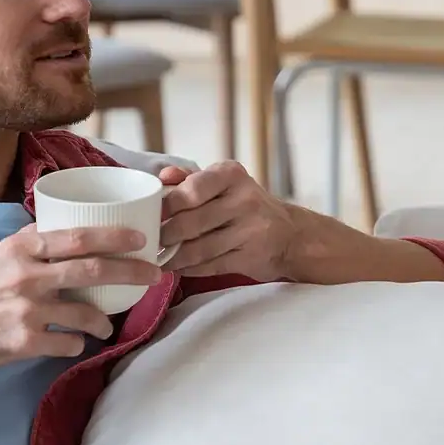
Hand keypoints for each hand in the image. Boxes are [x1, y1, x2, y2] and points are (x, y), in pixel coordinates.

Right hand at [0, 225, 162, 368]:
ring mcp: (26, 310)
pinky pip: (68, 342)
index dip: (115, 237)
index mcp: (21, 249)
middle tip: (154, 275)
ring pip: (86, 314)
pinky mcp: (23, 341)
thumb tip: (63, 230)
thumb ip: (30, 244)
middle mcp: (27, 276)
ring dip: (103, 321)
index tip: (140, 238)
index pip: (78, 237)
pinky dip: (76, 343)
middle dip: (132, 272)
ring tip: (105, 324)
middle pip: (94, 271)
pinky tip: (71, 342)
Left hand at [157, 160, 298, 280]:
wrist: (290, 235)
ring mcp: (250, 231)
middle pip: (191, 222)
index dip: (167, 205)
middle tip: (153, 240)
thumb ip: (191, 178)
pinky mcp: (250, 258)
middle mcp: (244, 200)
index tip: (153, 214)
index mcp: (231, 175)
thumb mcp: (224, 183)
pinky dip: (190, 269)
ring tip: (160, 258)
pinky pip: (210, 266)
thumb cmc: (246, 205)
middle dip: (166, 235)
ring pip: (198, 249)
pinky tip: (180, 268)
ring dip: (174, 256)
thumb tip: (163, 177)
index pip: (191, 190)